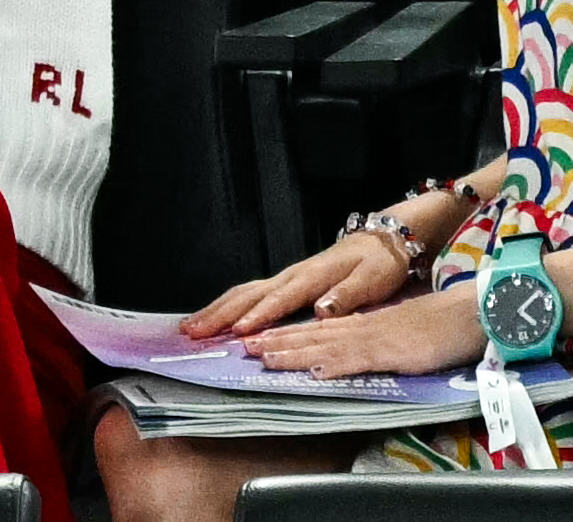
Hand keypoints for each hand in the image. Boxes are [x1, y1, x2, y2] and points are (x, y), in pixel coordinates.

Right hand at [182, 232, 411, 338]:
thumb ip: (346, 296)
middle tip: (192, 331)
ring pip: (244, 292)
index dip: (259, 315)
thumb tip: (322, 311)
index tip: (238, 331)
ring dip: (216, 309)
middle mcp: (293, 276)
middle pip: (249, 294)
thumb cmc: (379, 264)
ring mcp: (287, 278)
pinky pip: (251, 294)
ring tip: (190, 326)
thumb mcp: (372, 279)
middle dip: (219, 313)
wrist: (382, 241)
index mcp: (312, 277)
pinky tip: (214, 318)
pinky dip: (228, 305)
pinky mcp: (287, 283)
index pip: (280, 299)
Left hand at [245, 283, 486, 379]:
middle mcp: (361, 327)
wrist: (469, 313)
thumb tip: (347, 355)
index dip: (284, 335)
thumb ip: (372, 343)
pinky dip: (337, 365)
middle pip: (311, 335)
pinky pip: (360, 358)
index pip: (316, 329)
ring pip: (326, 345)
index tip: (255, 340)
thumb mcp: (398, 336)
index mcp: (362, 324)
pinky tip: (317, 371)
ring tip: (263, 356)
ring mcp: (375, 337)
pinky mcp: (392, 350)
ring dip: (293, 352)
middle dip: (276, 341)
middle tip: (243, 347)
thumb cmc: (439, 327)